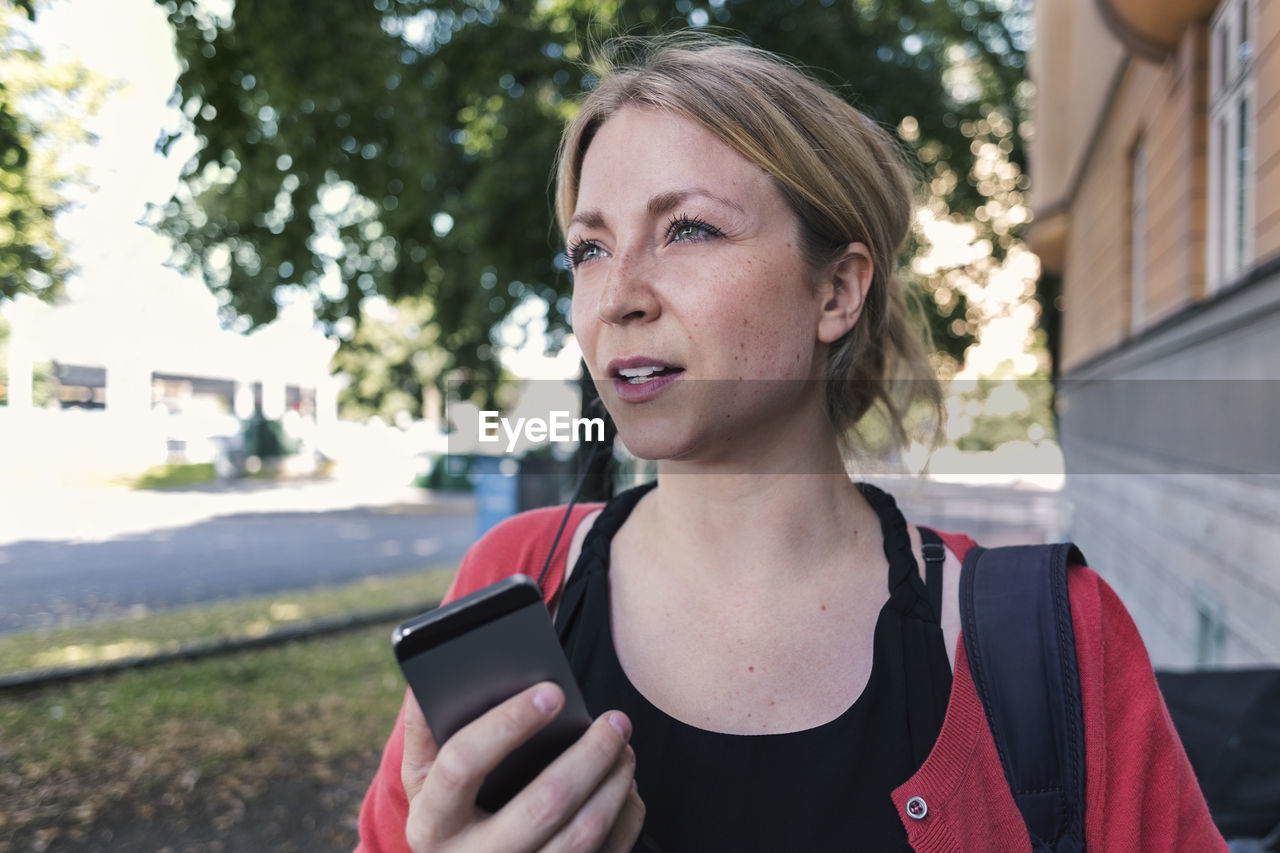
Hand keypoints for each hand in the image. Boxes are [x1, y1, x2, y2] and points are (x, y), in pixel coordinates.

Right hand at [401, 682, 645, 851]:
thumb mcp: (420, 778)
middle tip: (616, 720)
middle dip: (589, 755)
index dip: (507, 724)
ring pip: (580, 836)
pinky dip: (624, 818)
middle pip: (543, 804)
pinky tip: (626, 787)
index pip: (463, 764)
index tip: (553, 691)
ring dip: (613, 785)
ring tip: (624, 747)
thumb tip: (426, 680)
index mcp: (431, 823)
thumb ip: (423, 729)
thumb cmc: (445, 812)